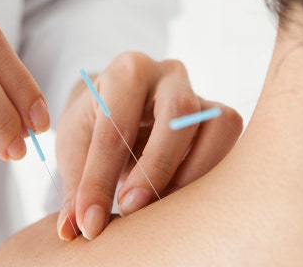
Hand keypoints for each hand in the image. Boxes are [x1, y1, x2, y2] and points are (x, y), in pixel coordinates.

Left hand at [55, 52, 242, 239]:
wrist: (117, 114)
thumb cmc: (94, 127)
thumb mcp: (75, 151)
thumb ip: (76, 188)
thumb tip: (72, 229)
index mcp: (124, 72)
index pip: (114, 127)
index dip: (99, 180)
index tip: (90, 222)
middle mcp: (167, 74)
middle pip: (177, 114)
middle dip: (154, 168)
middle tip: (130, 209)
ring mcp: (199, 94)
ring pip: (216, 126)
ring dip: (191, 173)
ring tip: (161, 206)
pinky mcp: (219, 118)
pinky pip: (230, 141)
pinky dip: (209, 173)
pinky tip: (181, 197)